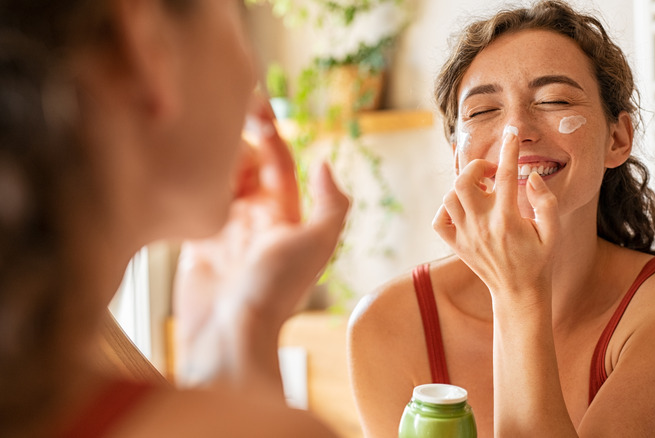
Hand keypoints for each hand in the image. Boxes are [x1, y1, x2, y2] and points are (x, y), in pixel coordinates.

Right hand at [173, 99, 349, 387]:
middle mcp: (256, 218)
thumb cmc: (275, 291)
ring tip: (198, 146)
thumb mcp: (316, 244)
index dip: (268, 132)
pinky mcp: (195, 243)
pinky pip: (193, 203)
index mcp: (286, 214)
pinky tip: (181, 169)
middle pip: (244, 165)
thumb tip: (323, 162)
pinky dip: (190, 187)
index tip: (251, 103)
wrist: (228, 335)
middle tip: (217, 129)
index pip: (277, 161)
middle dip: (234, 143)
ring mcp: (225, 230)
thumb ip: (330, 204)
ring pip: (218, 180)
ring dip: (211, 161)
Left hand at [432, 129, 559, 298]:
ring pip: (449, 198)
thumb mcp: (553, 232)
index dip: (509, 150)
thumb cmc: (539, 261)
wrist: (519, 293)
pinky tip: (464, 209)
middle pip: (464, 182)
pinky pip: (439, 220)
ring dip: (463, 186)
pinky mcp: (456, 245)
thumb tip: (530, 177)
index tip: (511, 134)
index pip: (505, 175)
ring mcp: (466, 236)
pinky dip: (446, 209)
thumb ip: (546, 202)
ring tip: (481, 191)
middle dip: (476, 167)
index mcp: (508, 220)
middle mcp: (482, 226)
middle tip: (491, 172)